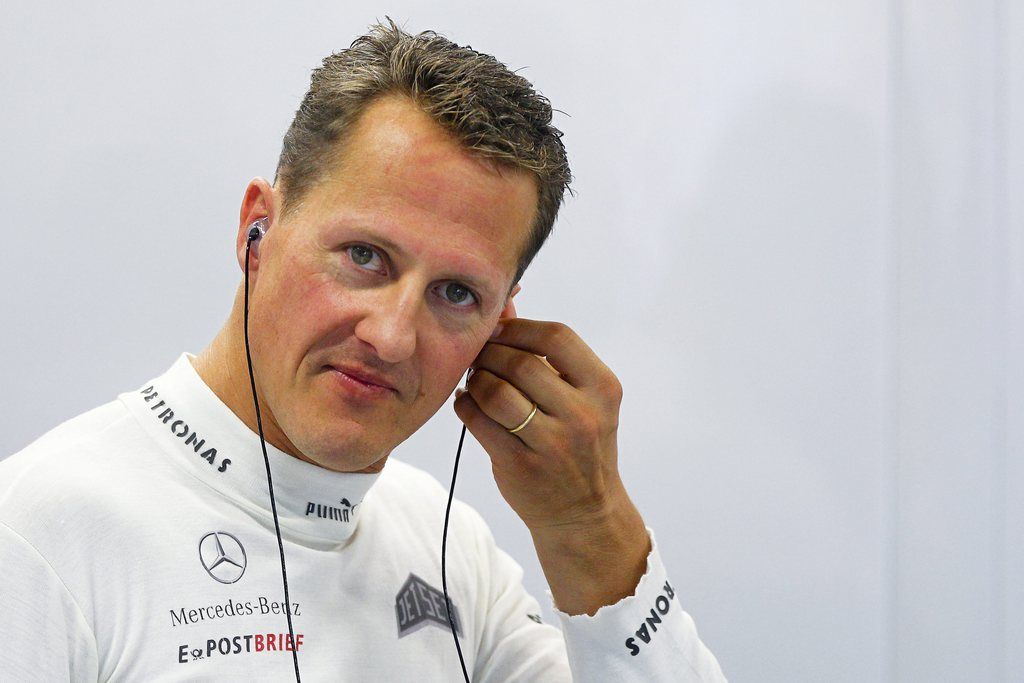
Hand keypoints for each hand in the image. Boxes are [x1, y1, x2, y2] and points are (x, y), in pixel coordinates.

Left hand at [453, 317, 649, 614]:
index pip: (557, 337)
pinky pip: (478, 422)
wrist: (586, 511)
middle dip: (491, 354)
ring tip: (475, 381)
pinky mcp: (521, 466)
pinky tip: (469, 404)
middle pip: (521, 363)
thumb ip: (546, 355)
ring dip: (476, 380)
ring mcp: (552, 444)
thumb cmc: (579, 444)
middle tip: (479, 357)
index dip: (520, 328)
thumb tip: (506, 307)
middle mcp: (583, 415)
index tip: (501, 333)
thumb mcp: (582, 398)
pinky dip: (465, 406)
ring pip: (495, 392)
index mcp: (602, 388)